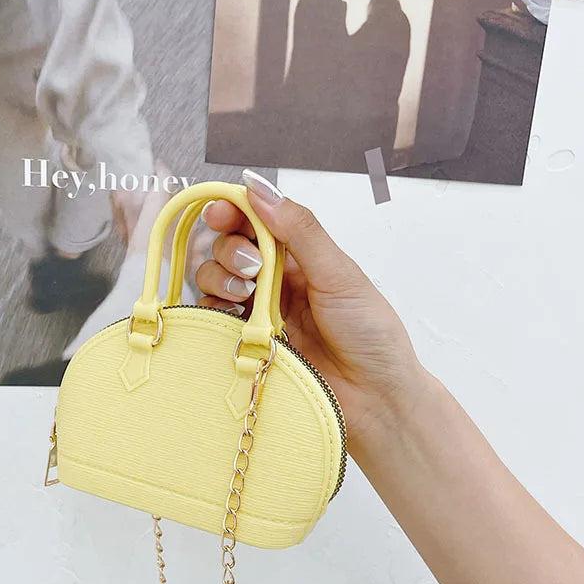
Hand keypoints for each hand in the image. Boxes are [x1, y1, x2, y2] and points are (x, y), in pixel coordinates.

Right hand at [196, 171, 428, 451]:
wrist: (373, 397)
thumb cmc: (369, 334)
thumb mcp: (339, 273)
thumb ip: (299, 229)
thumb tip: (258, 187)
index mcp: (299, 255)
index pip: (253, 220)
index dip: (232, 211)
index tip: (222, 213)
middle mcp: (273, 279)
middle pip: (224, 246)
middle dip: (228, 248)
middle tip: (254, 268)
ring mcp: (256, 311)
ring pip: (211, 279)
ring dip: (218, 277)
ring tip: (246, 294)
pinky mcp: (244, 342)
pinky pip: (212, 317)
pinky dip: (213, 310)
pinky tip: (233, 316)